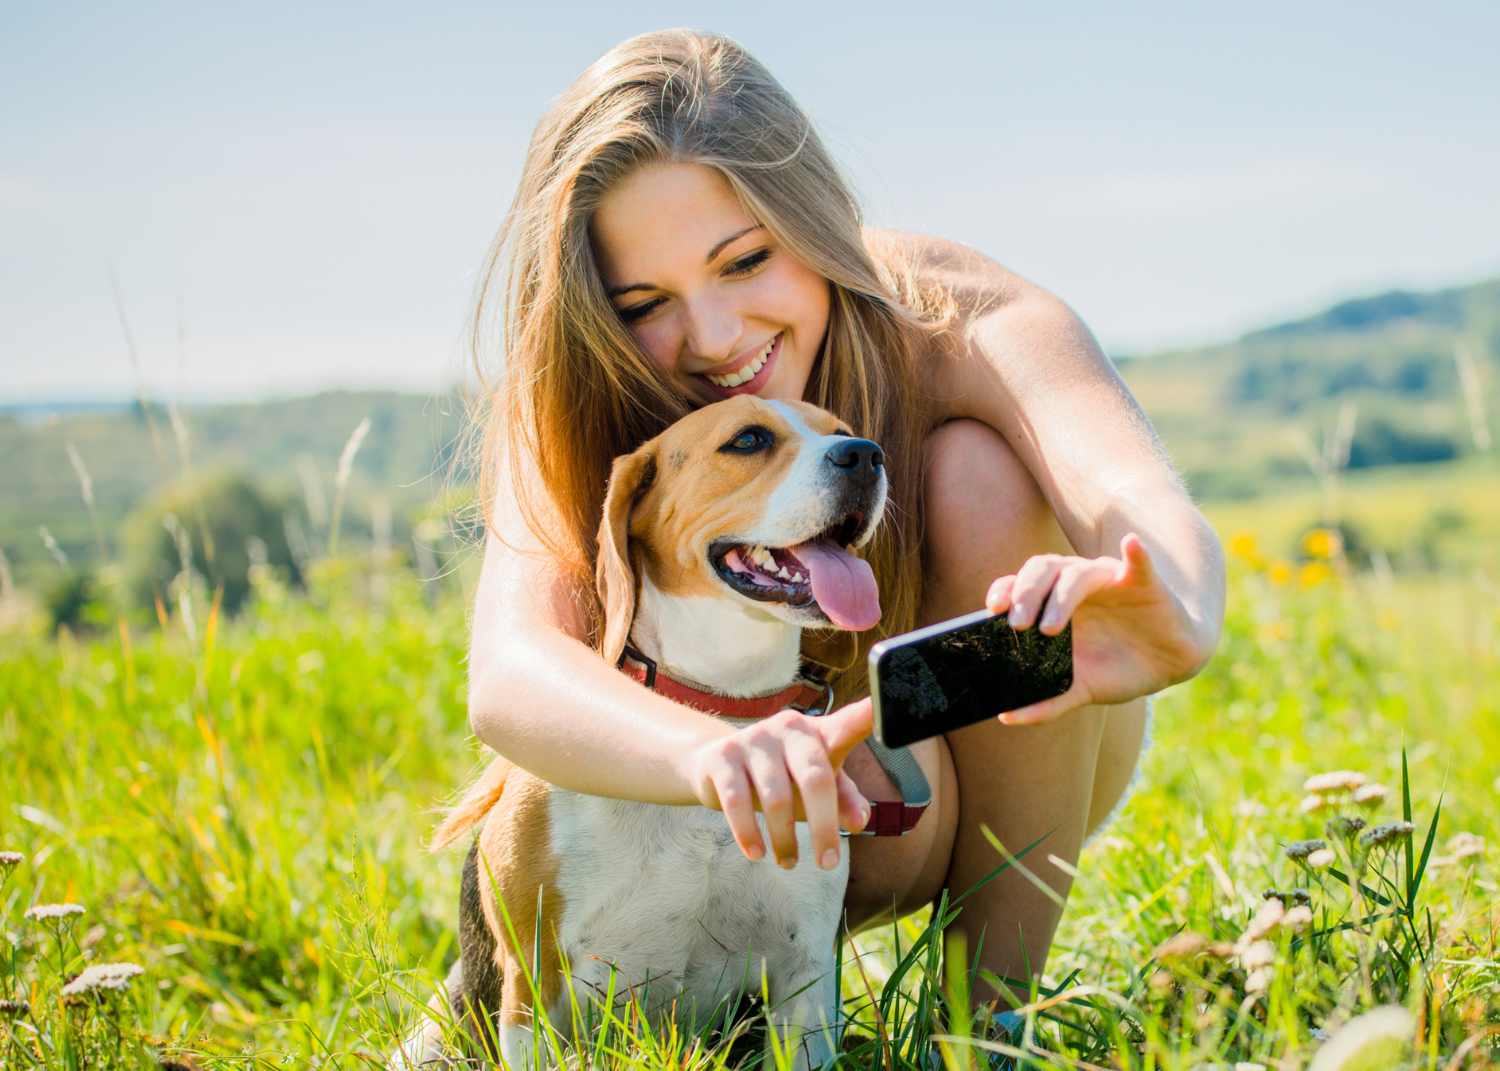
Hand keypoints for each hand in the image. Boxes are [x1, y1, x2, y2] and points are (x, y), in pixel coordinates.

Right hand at [678, 698, 873, 869]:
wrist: (717, 764)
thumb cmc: (783, 777)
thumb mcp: (817, 787)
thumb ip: (843, 800)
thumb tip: (861, 821)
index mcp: (820, 732)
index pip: (850, 724)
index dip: (868, 716)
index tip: (883, 708)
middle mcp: (789, 728)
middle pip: (816, 779)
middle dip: (824, 827)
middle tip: (828, 863)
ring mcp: (754, 738)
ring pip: (776, 798)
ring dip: (784, 839)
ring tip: (789, 863)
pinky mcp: (723, 755)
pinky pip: (737, 801)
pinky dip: (748, 833)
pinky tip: (757, 853)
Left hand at [985, 533, 1206, 724]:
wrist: (1168, 663)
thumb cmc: (1118, 667)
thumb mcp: (1081, 687)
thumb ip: (1047, 701)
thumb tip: (1006, 716)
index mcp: (1053, 602)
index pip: (1021, 584)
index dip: (1005, 590)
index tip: (992, 609)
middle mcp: (1076, 583)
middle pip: (1043, 570)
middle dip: (1026, 594)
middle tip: (1018, 624)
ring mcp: (1109, 579)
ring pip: (1078, 571)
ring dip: (1062, 594)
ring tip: (1050, 626)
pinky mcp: (1143, 581)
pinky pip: (1139, 562)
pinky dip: (1136, 553)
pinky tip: (1131, 545)